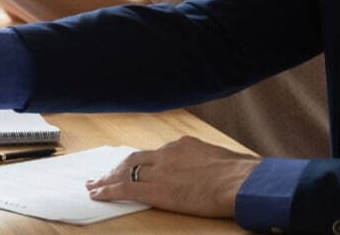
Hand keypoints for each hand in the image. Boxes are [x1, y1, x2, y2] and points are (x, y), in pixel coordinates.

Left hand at [86, 136, 256, 217]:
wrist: (242, 182)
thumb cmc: (244, 174)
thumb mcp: (224, 160)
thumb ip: (211, 163)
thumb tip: (219, 171)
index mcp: (185, 145)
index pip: (157, 154)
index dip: (143, 162)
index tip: (135, 167)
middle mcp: (168, 154)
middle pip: (135, 159)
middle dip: (118, 167)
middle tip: (104, 174)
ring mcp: (161, 171)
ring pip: (125, 172)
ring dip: (107, 179)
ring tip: (95, 185)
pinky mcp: (156, 190)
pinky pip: (125, 189)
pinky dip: (108, 191)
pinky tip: (98, 194)